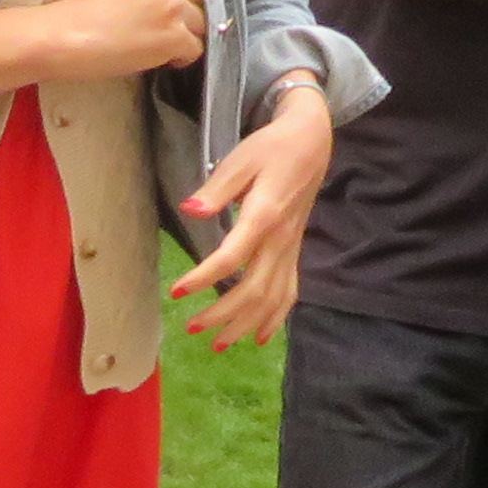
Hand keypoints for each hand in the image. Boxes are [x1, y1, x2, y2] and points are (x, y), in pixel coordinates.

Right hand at [45, 0, 210, 84]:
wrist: (70, 36)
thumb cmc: (89, 12)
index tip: (173, 2)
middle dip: (187, 13)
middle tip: (158, 27)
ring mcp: (176, 6)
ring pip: (202, 24)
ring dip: (184, 36)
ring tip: (155, 43)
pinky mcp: (176, 36)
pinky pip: (196, 49)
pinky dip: (180, 58)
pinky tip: (157, 57)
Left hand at [171, 83, 334, 352]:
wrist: (311, 143)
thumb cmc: (270, 148)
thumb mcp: (239, 160)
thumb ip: (215, 190)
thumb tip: (190, 210)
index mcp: (264, 215)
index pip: (231, 257)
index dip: (203, 277)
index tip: (176, 292)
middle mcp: (281, 238)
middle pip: (254, 288)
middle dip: (222, 314)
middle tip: (191, 327)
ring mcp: (291, 248)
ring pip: (273, 298)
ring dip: (246, 324)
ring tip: (218, 344)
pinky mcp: (295, 250)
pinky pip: (290, 292)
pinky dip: (277, 318)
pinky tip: (261, 338)